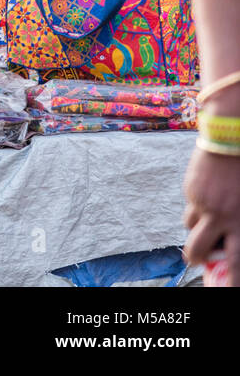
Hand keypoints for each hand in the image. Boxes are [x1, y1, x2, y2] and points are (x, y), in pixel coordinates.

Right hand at [183, 147, 239, 283]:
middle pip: (197, 249)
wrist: (232, 136)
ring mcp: (201, 202)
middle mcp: (219, 215)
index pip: (235, 261)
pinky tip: (210, 196)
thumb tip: (232, 242)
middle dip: (196, 259)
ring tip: (208, 221)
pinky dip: (198, 207)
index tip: (227, 288)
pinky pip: (190, 205)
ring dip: (196, 229)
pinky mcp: (190, 189)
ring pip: (189, 226)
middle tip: (198, 260)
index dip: (231, 280)